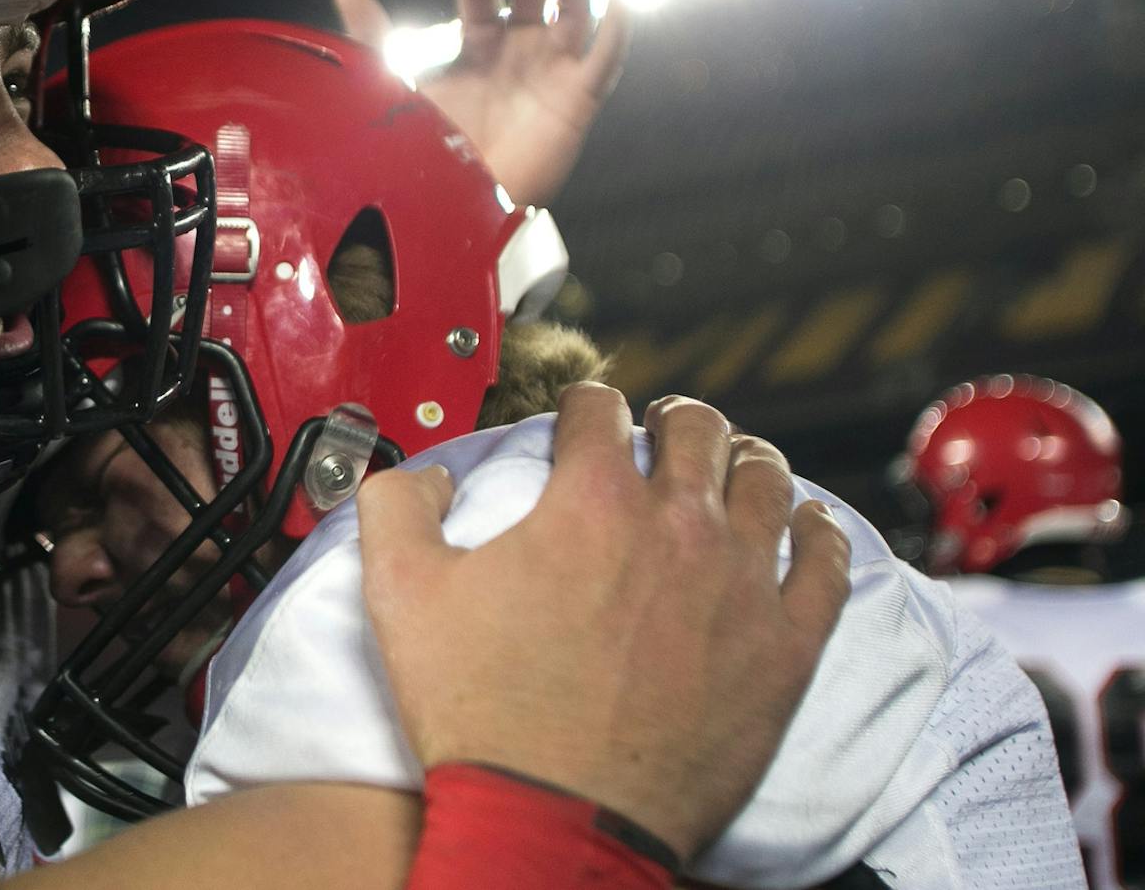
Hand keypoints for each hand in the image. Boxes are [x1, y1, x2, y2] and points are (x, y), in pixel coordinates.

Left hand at [333, 0, 629, 205]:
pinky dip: (616, 30)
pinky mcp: (579, 102)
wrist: (456, 212)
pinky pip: (605, 62)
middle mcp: (521, 50)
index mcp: (480, 45)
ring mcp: (553, 72)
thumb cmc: (430, 152)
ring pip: (573, 12)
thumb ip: (375, 40)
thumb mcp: (397, 89)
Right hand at [355, 384, 850, 862]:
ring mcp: (741, 583)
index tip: (583, 416)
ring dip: (745, 460)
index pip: (599, 410)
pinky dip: (817, 532)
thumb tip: (423, 476)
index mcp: (589, 502)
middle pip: (696, 429)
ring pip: (766, 482)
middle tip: (663, 429)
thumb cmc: (482, 713)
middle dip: (672, 419)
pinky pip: (826, 563)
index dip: (585, 405)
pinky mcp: (785, 647)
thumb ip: (397, 505)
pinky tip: (806, 526)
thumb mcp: (400, 594)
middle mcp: (676, 525)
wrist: (555, 818)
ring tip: (733, 464)